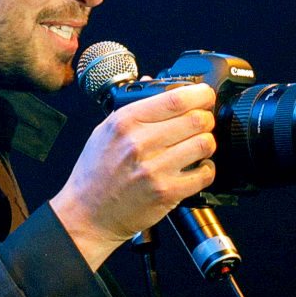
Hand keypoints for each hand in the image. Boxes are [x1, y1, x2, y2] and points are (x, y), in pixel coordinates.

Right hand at [49, 82, 216, 269]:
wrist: (88, 214)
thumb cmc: (95, 173)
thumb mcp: (104, 131)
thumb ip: (131, 107)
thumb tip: (153, 83)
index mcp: (125, 122)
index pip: (175, 99)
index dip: (199, 94)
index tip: (204, 95)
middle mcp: (140, 143)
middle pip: (196, 119)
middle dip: (206, 118)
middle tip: (203, 122)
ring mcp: (154, 169)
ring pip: (204, 144)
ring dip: (207, 143)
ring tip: (198, 146)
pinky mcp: (166, 193)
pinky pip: (204, 174)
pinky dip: (207, 169)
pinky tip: (197, 168)